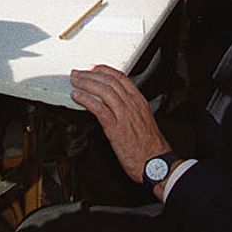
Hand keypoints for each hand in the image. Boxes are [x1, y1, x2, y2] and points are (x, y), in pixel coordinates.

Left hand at [70, 64, 170, 192]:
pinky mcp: (115, 128)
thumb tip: (115, 104)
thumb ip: (130, 109)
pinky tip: (78, 97)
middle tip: (78, 74)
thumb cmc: (150, 146)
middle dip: (90, 75)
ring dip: (86, 83)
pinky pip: (99, 108)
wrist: (155, 162)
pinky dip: (86, 100)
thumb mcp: (143, 120)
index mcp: (139, 101)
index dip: (104, 70)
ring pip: (103, 91)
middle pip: (109, 81)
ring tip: (75, 82)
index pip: (120, 77)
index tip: (93, 69)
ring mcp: (123, 115)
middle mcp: (131, 104)